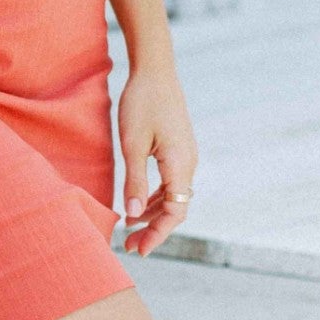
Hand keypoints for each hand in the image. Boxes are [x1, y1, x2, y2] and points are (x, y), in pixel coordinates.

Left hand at [116, 61, 197, 256]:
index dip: (158, 234)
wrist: (155, 70)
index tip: (138, 249)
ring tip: (131, 228)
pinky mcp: (179, 150)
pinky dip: (156, 198)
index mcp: (180, 164)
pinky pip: (171, 183)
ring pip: (174, 197)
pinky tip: (139, 204)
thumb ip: (134, 180)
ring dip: (154, 214)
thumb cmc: (141, 103)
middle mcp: (189, 163)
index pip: (175, 212)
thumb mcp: (132, 144)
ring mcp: (186, 156)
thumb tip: (133, 215)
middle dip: (155, 230)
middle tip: (130, 245)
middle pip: (177, 209)